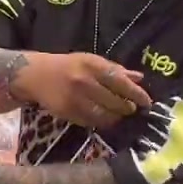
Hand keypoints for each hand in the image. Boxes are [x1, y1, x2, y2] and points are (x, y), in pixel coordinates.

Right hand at [14, 51, 150, 127]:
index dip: (136, 94)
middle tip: (132, 109)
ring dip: (115, 117)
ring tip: (119, 115)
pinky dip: (100, 122)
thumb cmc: (68, 66)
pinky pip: (91, 121)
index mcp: (92, 65)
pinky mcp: (68, 112)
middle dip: (127, 108)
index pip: (120, 82)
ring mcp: (75, 99)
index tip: (147, 102)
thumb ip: (115, 70)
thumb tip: (139, 78)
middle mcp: (84, 81)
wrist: (35, 75)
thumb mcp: (91, 61)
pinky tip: (104, 119)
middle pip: (114, 101)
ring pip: (104, 115)